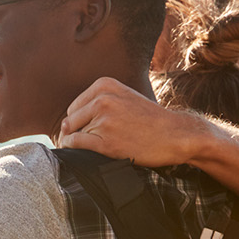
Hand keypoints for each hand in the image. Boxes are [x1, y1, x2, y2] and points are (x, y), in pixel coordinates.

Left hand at [57, 78, 210, 166]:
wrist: (175, 134)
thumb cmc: (148, 119)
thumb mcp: (124, 97)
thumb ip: (96, 104)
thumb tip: (63, 126)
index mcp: (105, 85)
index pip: (74, 107)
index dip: (79, 122)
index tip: (92, 130)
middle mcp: (102, 100)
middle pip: (71, 121)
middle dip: (76, 133)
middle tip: (94, 142)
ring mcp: (104, 121)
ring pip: (74, 134)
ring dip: (80, 144)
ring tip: (101, 147)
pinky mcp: (106, 143)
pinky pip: (77, 145)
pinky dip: (76, 150)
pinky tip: (90, 153)